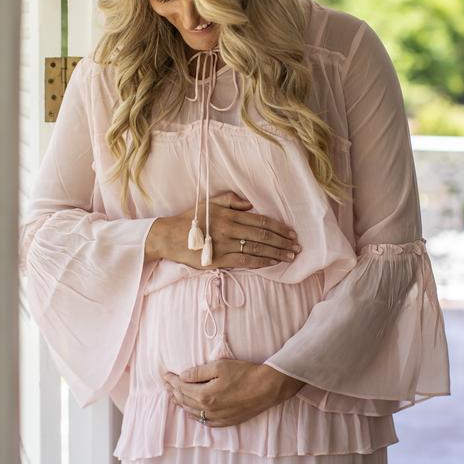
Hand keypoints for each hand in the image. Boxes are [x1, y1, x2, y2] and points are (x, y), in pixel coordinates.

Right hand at [145, 191, 301, 269]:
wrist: (167, 237)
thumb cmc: (189, 220)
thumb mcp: (208, 203)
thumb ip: (230, 200)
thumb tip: (251, 204)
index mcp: (228, 214)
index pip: (260, 221)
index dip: (278, 227)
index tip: (291, 233)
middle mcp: (228, 228)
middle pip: (262, 236)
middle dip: (282, 241)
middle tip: (297, 246)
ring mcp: (224, 245)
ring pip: (256, 249)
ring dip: (276, 253)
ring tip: (290, 256)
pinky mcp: (218, 260)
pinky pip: (245, 261)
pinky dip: (261, 262)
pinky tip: (272, 263)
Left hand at [163, 359, 304, 426]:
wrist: (267, 388)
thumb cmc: (244, 373)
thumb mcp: (219, 366)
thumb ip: (198, 372)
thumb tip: (183, 376)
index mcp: (204, 395)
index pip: (182, 388)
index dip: (172, 381)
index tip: (166, 375)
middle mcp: (208, 410)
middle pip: (184, 401)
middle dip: (174, 392)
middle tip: (167, 384)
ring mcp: (217, 418)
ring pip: (193, 413)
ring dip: (181, 404)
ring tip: (174, 397)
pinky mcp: (225, 422)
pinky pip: (204, 422)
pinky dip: (195, 415)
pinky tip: (192, 411)